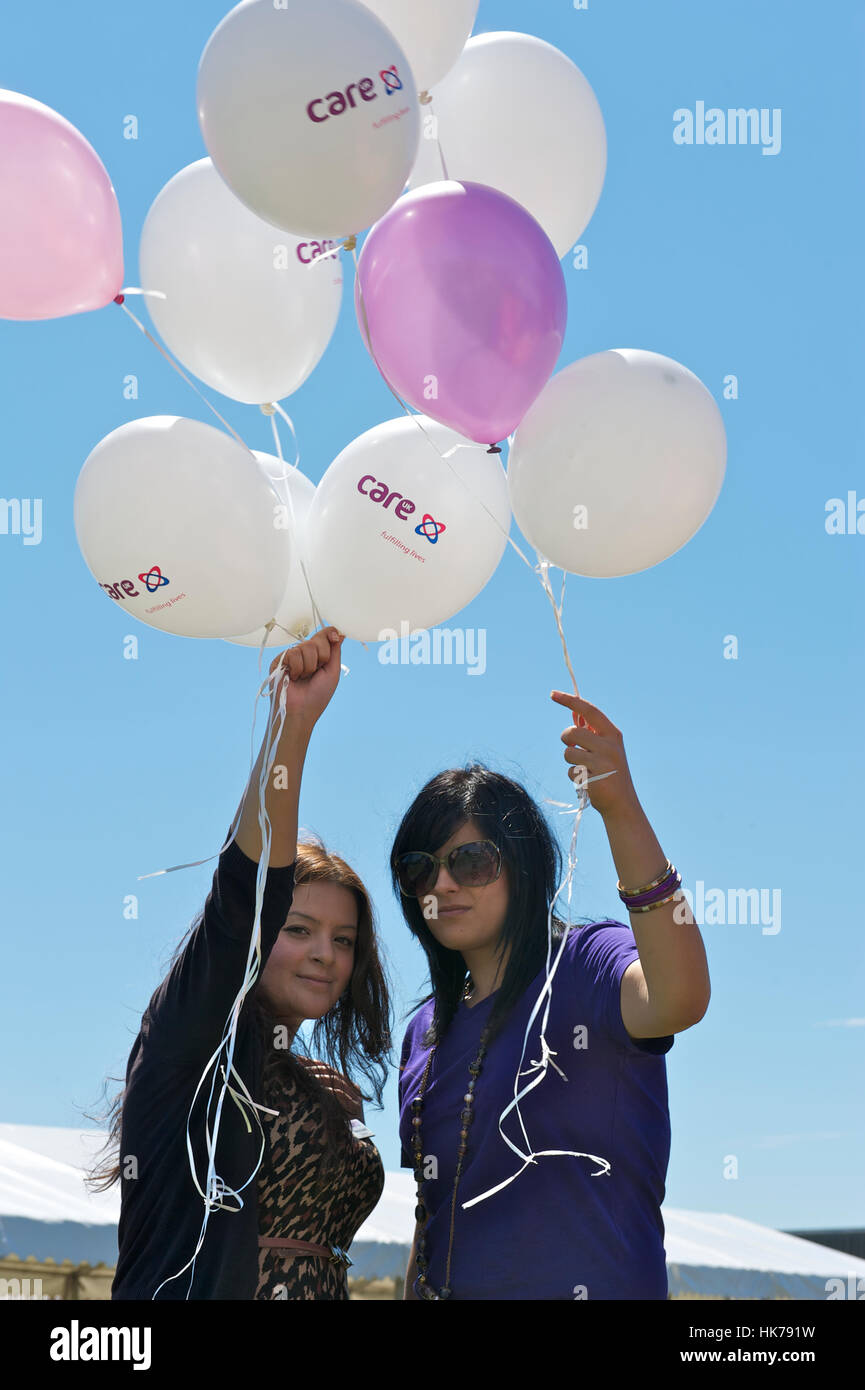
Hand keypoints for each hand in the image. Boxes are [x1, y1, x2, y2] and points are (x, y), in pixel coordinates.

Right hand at [268, 626, 343, 732]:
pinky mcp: (280, 660)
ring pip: (305, 646)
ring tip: (303, 678)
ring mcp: (292, 656)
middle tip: (315, 672)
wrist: (302, 710)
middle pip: (317, 639)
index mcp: (318, 655)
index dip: (329, 634)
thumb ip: (335, 652)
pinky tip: (293, 678)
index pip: (325, 635)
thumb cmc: (318, 695)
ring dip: (309, 667)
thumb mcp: (332, 672)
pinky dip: (297, 668)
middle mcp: (305, 653)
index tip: (336, 637)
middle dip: (321, 657)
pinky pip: (293, 654)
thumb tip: (340, 633)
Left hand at [550, 690, 639, 819]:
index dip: (570, 700)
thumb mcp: (604, 747)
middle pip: (573, 732)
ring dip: (570, 761)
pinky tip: (588, 781)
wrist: (622, 803)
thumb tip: (573, 710)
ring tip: (585, 769)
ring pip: (568, 753)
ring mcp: (603, 762)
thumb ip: (590, 730)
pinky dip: (574, 777)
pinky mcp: (594, 778)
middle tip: (571, 746)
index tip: (552, 693)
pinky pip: (571, 771)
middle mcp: (610, 745)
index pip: (589, 710)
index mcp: (612, 733)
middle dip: (565, 739)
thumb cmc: (609, 772)